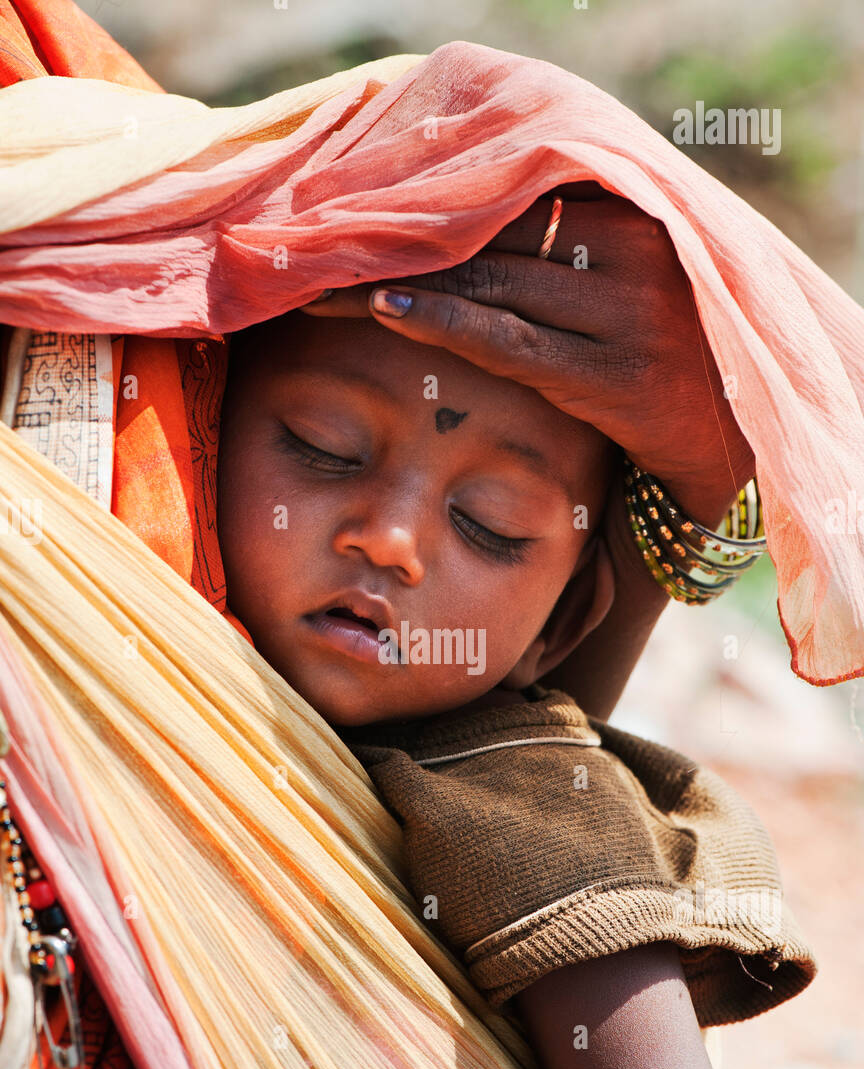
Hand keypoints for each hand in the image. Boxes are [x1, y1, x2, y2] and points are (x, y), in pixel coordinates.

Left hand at [300, 185, 753, 527]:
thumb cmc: (664, 351)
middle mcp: (631, 254)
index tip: (353, 211)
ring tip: (322, 279)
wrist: (734, 437)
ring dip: (397, 281)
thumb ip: (565, 242)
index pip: (505, 196)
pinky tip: (382, 308)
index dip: (424, 206)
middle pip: (485, 238)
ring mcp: (625, 316)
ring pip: (486, 285)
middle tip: (315, 244)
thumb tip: (457, 218)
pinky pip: (505, 342)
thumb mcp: (625, 278)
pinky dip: (440, 321)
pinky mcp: (611, 378)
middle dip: (397, 242)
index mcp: (630, 214)